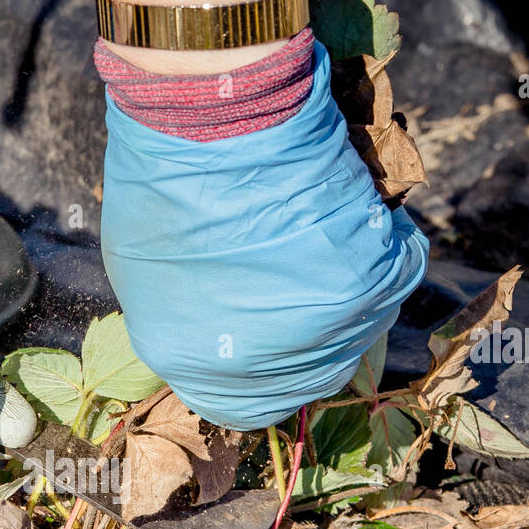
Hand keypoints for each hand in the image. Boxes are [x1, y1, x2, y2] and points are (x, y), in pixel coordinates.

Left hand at [99, 41, 429, 431]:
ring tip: (316, 244)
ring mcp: (328, 331)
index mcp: (200, 369)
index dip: (254, 373)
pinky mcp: (371, 285)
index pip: (245, 405)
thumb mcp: (144, 274)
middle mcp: (269, 368)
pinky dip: (372, 257)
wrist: (215, 123)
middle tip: (297, 283)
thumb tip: (215, 328)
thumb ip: (183, 320)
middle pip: (308, 375)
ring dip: (338, 298)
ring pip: (351, 332)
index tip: (262, 335)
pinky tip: (346, 223)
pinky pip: (384, 284)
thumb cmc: (164, 187)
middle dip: (303, 337)